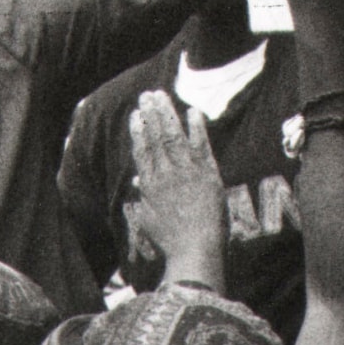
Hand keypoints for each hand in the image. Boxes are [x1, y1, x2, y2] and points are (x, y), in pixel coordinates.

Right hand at [123, 93, 229, 290]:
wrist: (195, 249)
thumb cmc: (171, 240)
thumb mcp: (148, 220)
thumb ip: (143, 199)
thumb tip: (138, 183)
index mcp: (150, 185)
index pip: (142, 150)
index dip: (138, 130)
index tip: (136, 114)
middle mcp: (166, 174)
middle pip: (156, 137)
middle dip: (151, 114)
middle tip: (147, 95)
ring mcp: (187, 172)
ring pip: (174, 136)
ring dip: (168, 114)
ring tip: (162, 96)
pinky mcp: (208, 174)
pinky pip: (202, 145)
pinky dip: (197, 128)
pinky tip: (193, 111)